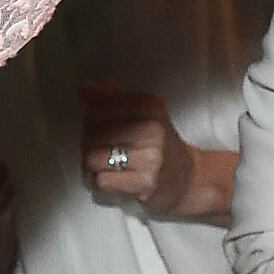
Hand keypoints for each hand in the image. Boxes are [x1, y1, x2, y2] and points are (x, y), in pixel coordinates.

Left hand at [79, 84, 235, 225]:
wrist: (188, 179)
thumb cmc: (158, 145)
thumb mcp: (143, 113)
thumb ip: (113, 98)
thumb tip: (84, 90)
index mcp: (149, 105)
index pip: (97, 105)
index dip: (89, 119)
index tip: (98, 125)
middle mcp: (151, 128)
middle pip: (91, 132)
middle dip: (88, 144)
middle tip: (102, 150)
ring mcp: (150, 156)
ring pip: (92, 157)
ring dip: (90, 166)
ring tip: (104, 166)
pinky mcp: (145, 183)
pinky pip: (101, 180)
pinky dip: (98, 182)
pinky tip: (111, 179)